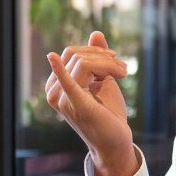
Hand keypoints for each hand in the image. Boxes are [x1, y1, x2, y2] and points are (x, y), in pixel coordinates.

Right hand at [44, 31, 138, 175]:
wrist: (115, 142)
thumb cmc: (108, 113)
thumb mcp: (103, 79)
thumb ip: (98, 57)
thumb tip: (95, 33)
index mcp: (57, 85)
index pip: (72, 54)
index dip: (95, 52)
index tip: (116, 61)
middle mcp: (54, 92)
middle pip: (76, 55)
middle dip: (104, 57)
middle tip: (123, 69)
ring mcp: (62, 100)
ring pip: (84, 62)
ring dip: (108, 64)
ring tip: (123, 74)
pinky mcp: (77, 106)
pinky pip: (67, 83)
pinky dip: (60, 70)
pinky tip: (52, 59)